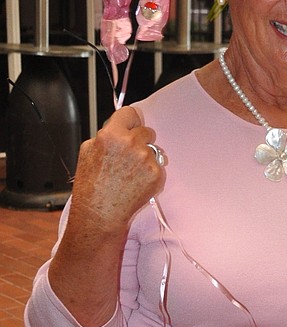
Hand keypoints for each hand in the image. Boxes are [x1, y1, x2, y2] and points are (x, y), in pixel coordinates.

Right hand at [70, 105, 165, 236]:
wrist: (100, 213)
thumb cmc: (91, 186)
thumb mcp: (88, 152)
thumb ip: (105, 135)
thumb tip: (118, 126)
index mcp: (111, 135)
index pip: (130, 113)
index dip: (130, 121)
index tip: (131, 126)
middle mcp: (131, 144)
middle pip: (146, 131)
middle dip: (140, 141)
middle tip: (129, 157)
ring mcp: (146, 159)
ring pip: (153, 150)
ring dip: (146, 157)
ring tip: (130, 173)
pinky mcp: (156, 174)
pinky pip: (158, 166)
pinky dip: (150, 173)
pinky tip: (136, 183)